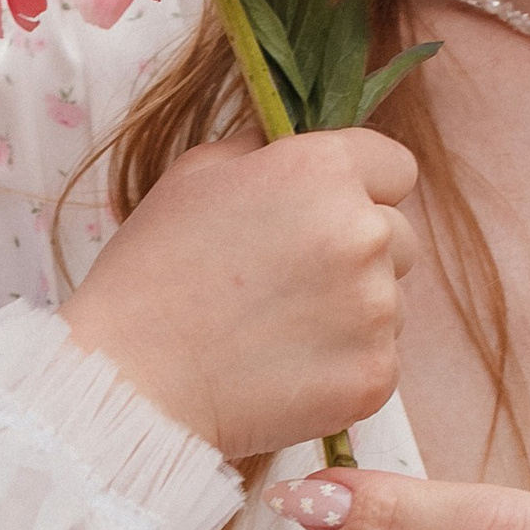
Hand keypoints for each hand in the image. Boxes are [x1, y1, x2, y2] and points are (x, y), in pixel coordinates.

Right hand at [64, 132, 420, 463]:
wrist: (130, 382)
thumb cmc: (149, 273)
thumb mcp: (195, 176)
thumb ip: (264, 151)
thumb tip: (294, 147)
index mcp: (322, 172)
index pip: (395, 167)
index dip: (362, 189)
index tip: (325, 214)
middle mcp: (362, 233)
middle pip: (400, 236)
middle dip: (359, 253)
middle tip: (289, 281)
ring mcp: (376, 310)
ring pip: (391, 303)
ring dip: (352, 313)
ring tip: (275, 332)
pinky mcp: (374, 376)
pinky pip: (378, 360)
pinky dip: (342, 367)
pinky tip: (283, 370)